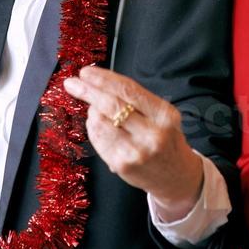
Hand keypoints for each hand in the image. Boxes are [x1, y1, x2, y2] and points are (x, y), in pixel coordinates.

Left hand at [63, 66, 203, 219]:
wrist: (175, 176)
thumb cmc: (165, 139)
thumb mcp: (161, 115)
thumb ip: (135, 99)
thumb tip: (98, 83)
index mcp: (164, 115)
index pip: (129, 90)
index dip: (104, 78)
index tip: (86, 72)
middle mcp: (152, 133)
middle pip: (112, 105)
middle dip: (88, 91)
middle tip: (72, 83)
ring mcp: (136, 151)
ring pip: (100, 122)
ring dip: (92, 111)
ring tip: (96, 111)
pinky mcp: (121, 165)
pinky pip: (97, 139)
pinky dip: (92, 128)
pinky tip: (97, 126)